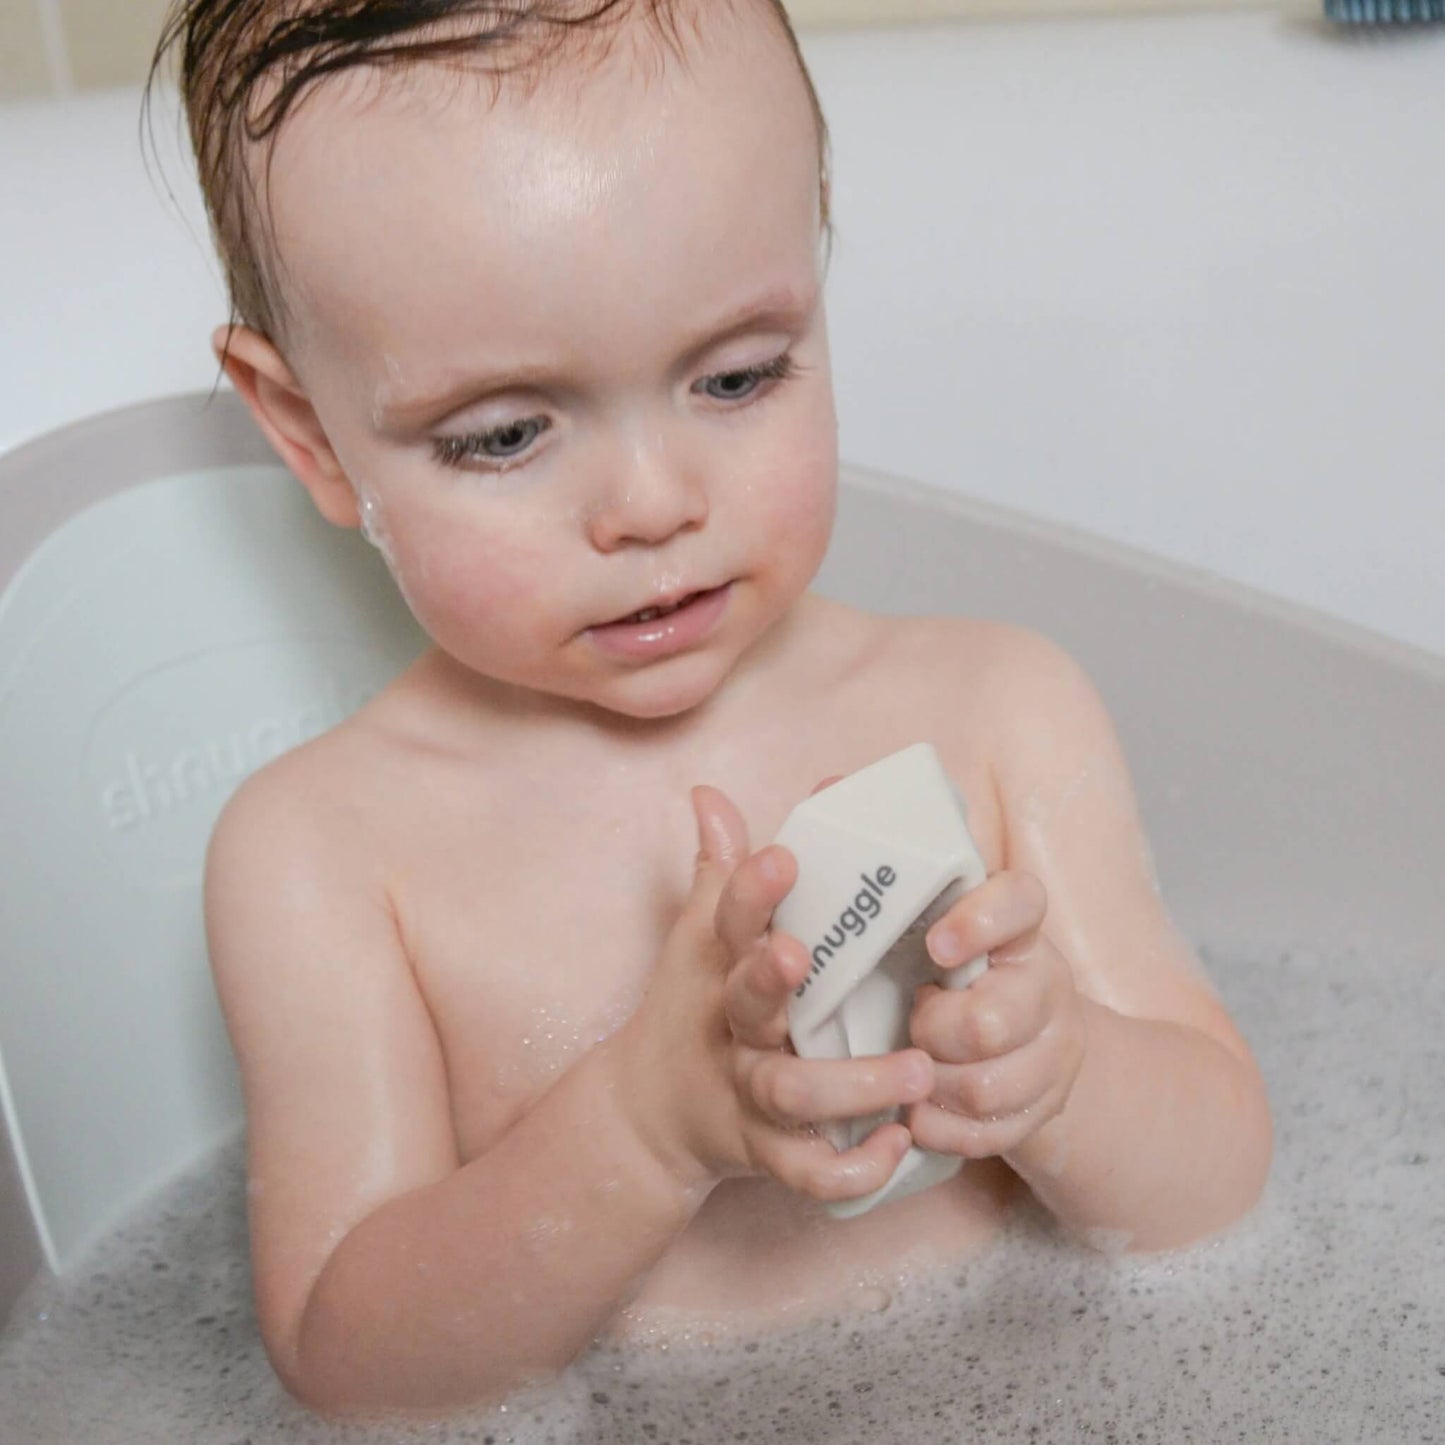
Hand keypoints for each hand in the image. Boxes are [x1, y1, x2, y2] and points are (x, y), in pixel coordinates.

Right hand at [616, 784, 933, 1204]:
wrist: (653, 1114)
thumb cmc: (696, 1008)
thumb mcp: (701, 938)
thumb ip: (720, 869)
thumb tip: (708, 793)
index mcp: (720, 970)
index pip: (728, 923)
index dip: (750, 892)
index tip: (783, 855)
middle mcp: (732, 1031)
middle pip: (747, 1006)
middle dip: (771, 981)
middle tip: (810, 955)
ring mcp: (747, 1095)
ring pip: (790, 1095)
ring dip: (852, 1084)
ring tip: (915, 1068)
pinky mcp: (766, 1153)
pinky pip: (808, 1172)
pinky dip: (853, 1166)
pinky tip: (897, 1143)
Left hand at [906, 870, 1085, 1159]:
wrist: (1022, 1040)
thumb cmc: (954, 971)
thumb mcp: (937, 924)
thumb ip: (900, 889)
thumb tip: (828, 823)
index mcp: (1019, 928)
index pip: (1020, 903)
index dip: (978, 923)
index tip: (934, 944)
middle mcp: (1048, 987)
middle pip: (989, 1021)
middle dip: (933, 1030)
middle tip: (912, 1021)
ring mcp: (1056, 1054)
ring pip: (986, 1088)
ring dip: (930, 1085)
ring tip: (908, 1068)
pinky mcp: (1046, 1110)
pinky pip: (989, 1134)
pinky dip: (941, 1128)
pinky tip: (918, 1112)